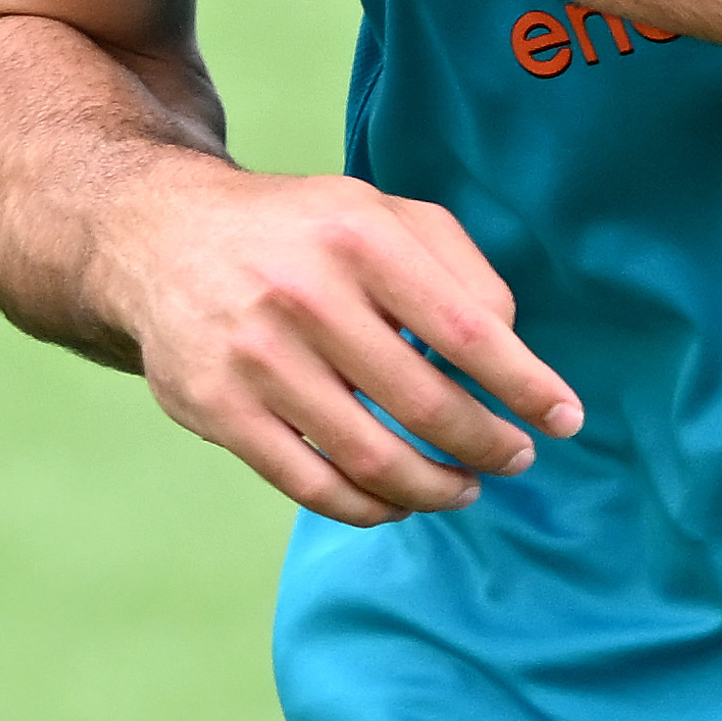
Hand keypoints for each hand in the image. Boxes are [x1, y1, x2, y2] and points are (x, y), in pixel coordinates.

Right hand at [88, 156, 581, 525]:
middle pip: (426, 404)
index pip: (468, 330)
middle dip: (488, 445)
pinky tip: (397, 504)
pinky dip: (369, 509)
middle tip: (515, 458)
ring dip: (436, 488)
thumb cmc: (298, 232)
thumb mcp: (379, 211)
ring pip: (372, 458)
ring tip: (465, 488)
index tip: (563, 419)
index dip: (526, 386)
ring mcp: (255, 357)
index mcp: (357, 235)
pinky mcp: (217, 408)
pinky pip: (311, 486)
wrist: (159, 236)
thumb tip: (511, 348)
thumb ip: (459, 265)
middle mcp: (304, 294)